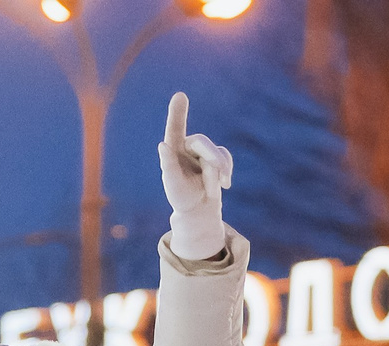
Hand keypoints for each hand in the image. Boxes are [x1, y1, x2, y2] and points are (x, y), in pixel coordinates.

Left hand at [158, 92, 231, 259]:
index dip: (178, 112)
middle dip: (211, 160)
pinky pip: (225, 158)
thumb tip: (162, 144)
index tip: (180, 96)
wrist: (198, 208)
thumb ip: (167, 164)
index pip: (175, 128)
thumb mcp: (172, 183)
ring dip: (219, 171)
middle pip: (202, 142)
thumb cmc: (180, 196)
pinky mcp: (216, 156)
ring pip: (216, 152)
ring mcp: (203, 150)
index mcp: (172, 149)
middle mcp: (187, 146)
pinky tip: (225, 184)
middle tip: (220, 178)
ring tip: (215, 188)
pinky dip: (226, 172)